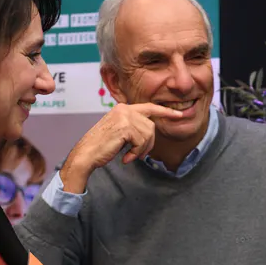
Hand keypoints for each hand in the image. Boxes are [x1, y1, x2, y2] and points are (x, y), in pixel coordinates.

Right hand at [59, 102, 183, 191]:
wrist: (86, 154)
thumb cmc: (102, 146)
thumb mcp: (120, 131)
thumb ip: (134, 126)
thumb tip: (151, 130)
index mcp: (123, 108)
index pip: (150, 107)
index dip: (166, 111)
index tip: (179, 114)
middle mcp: (124, 108)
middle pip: (151, 126)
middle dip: (149, 143)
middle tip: (139, 154)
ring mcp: (124, 116)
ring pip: (148, 135)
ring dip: (141, 150)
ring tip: (129, 155)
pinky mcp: (125, 127)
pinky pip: (142, 142)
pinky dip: (136, 153)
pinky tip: (125, 157)